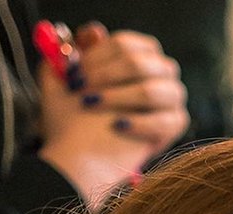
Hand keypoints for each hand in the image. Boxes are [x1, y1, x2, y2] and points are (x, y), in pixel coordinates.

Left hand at [36, 26, 187, 208]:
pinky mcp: (173, 126)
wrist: (76, 162)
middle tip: (84, 93)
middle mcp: (156, 73)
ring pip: (155, 89)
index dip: (99, 57)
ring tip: (95, 109)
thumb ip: (71, 50)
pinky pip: (168, 119)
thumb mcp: (59, 81)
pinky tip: (118, 127)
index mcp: (133, 57)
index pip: (126, 44)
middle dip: (109, 76)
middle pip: (144, 61)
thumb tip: (94, 32)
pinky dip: (141, 123)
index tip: (75, 73)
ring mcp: (168, 98)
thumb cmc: (68, 123)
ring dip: (121, 98)